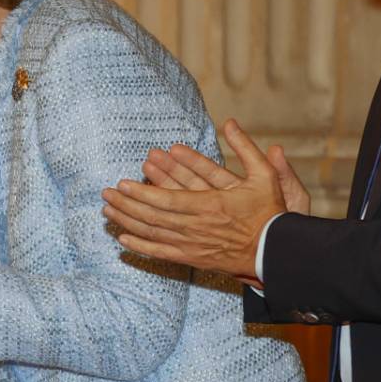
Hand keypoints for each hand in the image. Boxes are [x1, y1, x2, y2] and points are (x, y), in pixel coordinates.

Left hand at [100, 119, 287, 279]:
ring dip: (127, 222)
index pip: (166, 199)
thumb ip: (245, 148)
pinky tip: (123, 239)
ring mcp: (192, 245)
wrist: (276, 252)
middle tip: (105, 194)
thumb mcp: (264, 175)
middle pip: (152, 216)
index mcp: (209, 206)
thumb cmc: (270, 213)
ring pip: (152, 234)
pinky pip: (160, 253)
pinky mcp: (193, 259)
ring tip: (107, 211)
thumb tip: (230, 123)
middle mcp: (196, 227)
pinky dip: (140, 246)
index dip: (141, 193)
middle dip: (125, 205)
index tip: (122, 184)